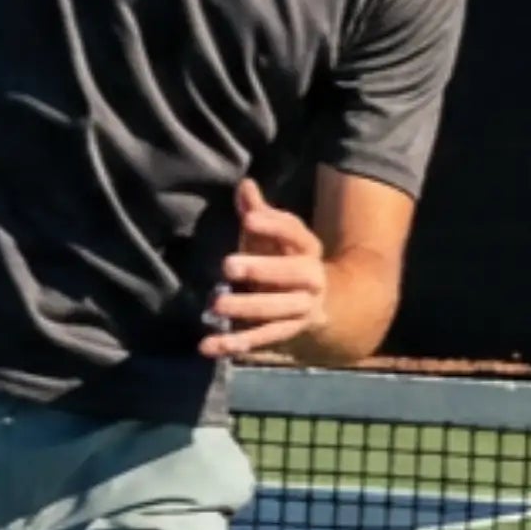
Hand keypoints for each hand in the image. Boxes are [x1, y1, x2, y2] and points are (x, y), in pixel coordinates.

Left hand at [199, 178, 328, 360]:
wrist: (323, 300)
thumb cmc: (285, 256)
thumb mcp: (276, 233)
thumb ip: (258, 211)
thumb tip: (244, 184)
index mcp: (308, 247)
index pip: (294, 232)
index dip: (273, 225)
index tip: (248, 219)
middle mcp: (310, 279)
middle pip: (291, 274)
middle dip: (261, 270)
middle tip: (227, 265)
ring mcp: (300, 310)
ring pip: (276, 312)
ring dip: (246, 309)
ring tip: (216, 305)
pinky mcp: (284, 333)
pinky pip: (260, 340)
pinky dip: (233, 344)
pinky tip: (207, 346)